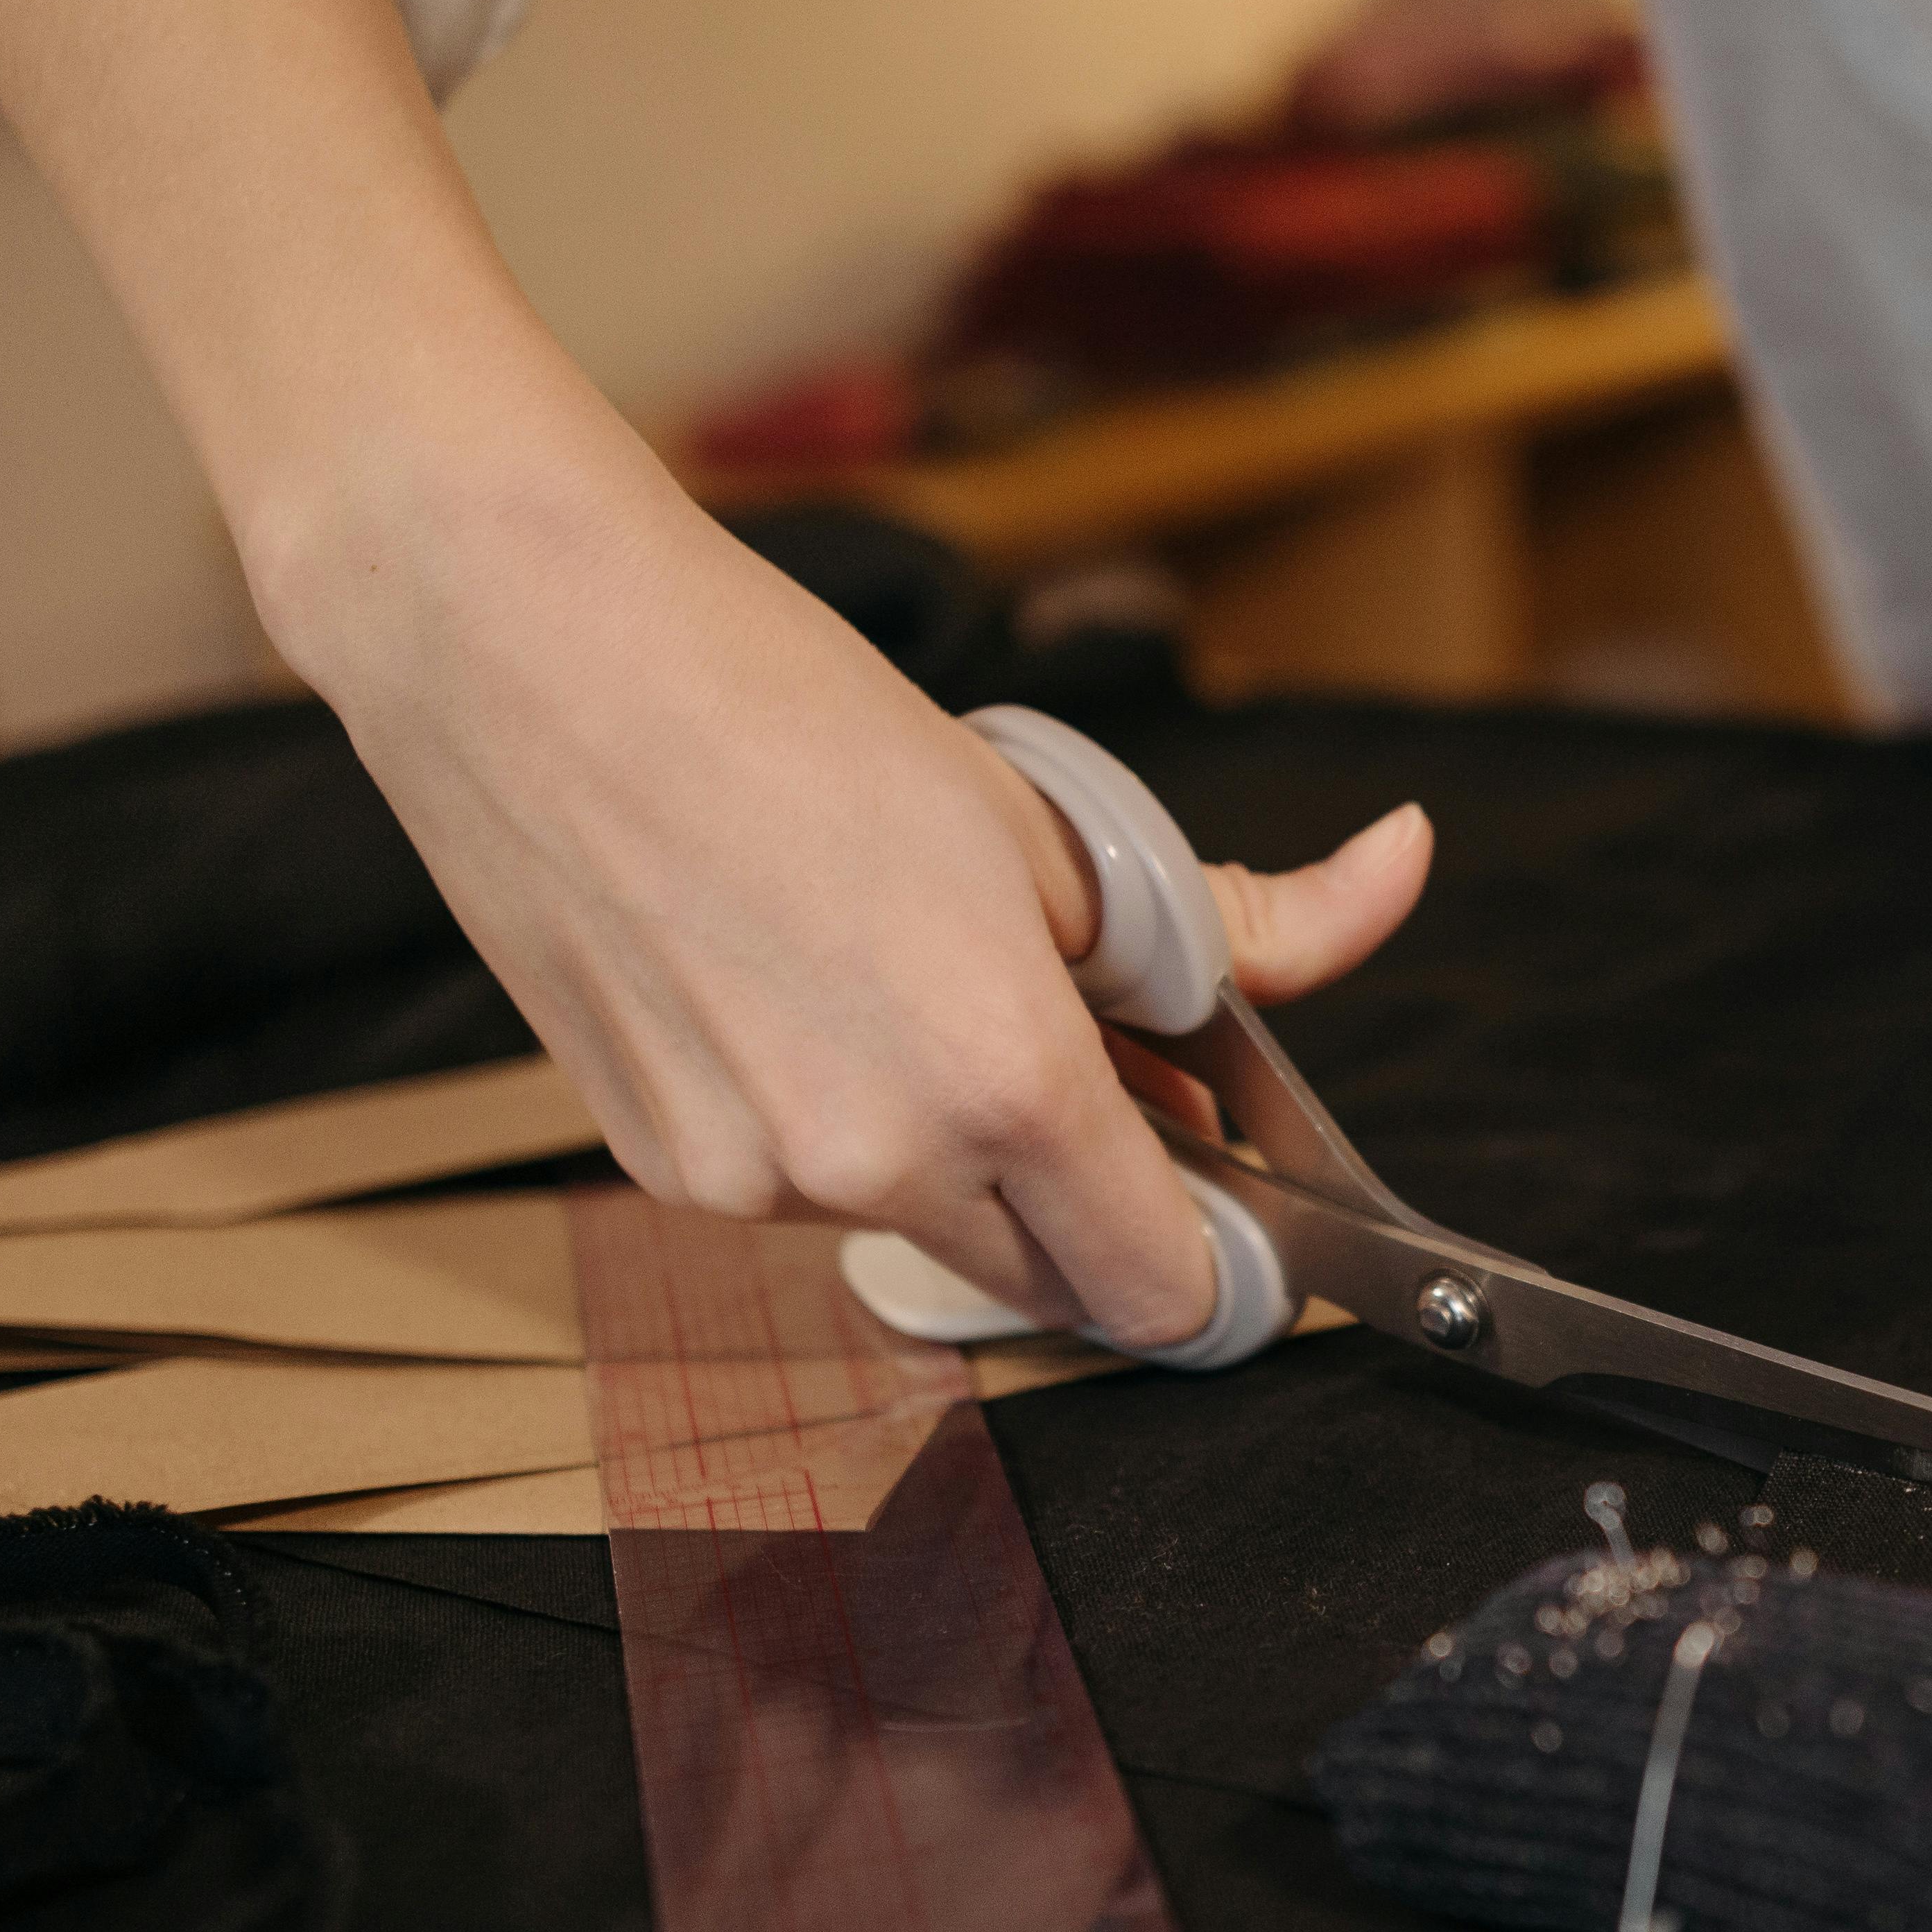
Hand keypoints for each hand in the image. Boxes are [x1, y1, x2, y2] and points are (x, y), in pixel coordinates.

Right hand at [274, 443, 1427, 1344]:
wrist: (529, 647)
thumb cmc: (794, 711)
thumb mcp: (1059, 822)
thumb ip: (1243, 921)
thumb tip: (1402, 873)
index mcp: (1000, 1078)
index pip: (1160, 1284)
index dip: (1213, 1253)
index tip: (1222, 1196)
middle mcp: (871, 1161)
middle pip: (1050, 1278)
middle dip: (1091, 1201)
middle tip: (1089, 1065)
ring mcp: (749, 1177)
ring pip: (919, 1227)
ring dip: (956, 1155)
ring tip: (910, 981)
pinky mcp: (656, 1162)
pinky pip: (801, 1190)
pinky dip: (835, 1125)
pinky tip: (797, 988)